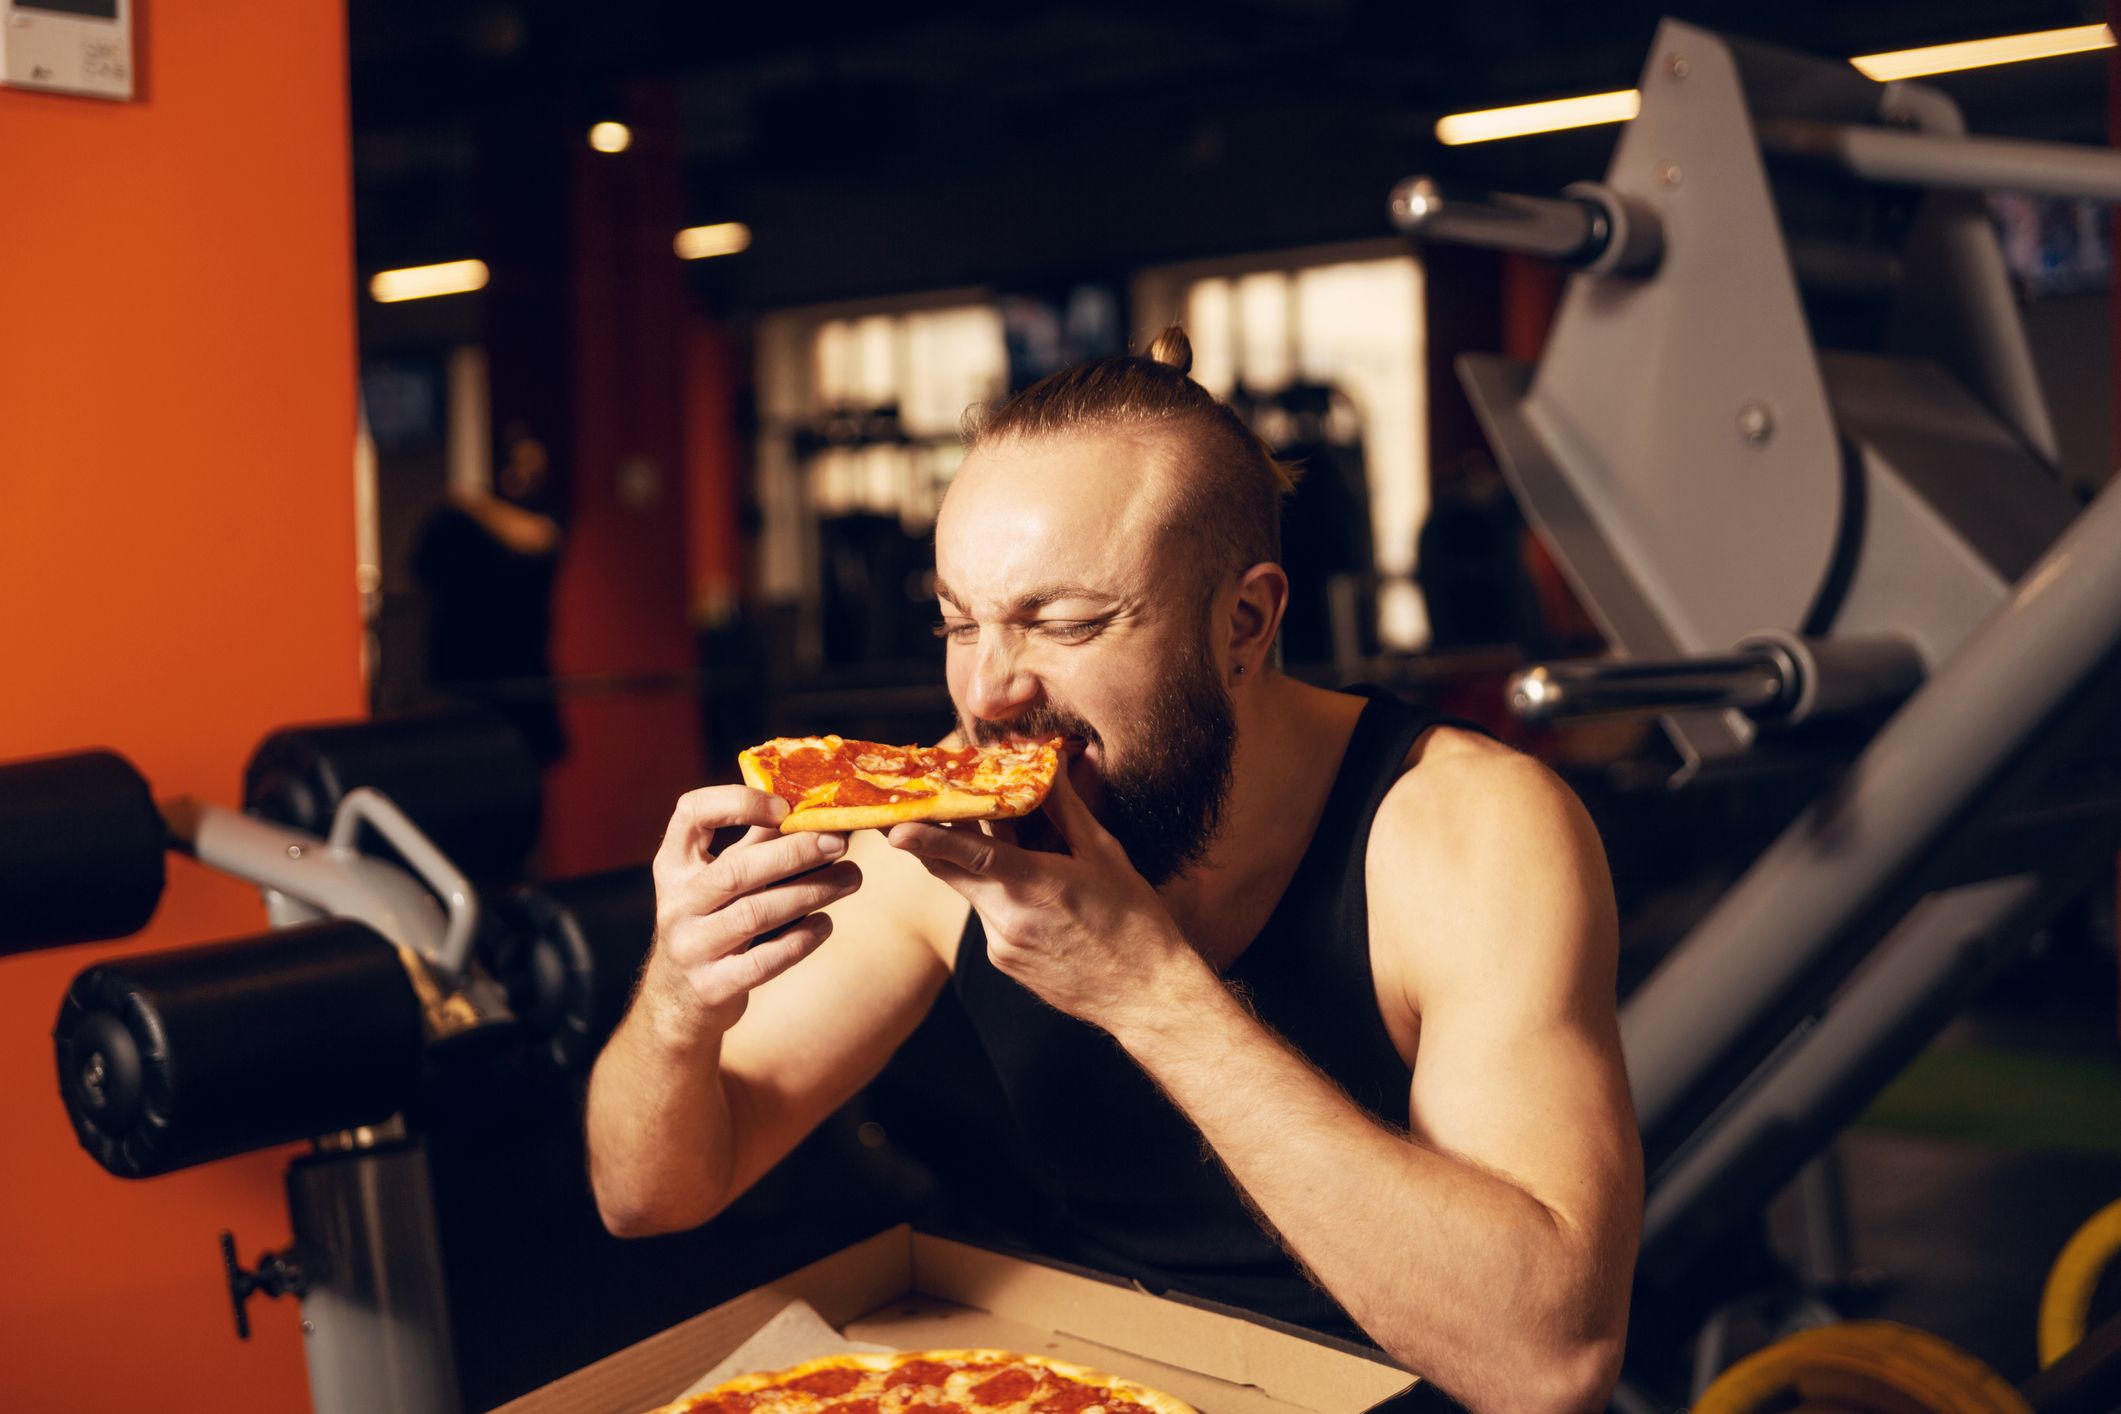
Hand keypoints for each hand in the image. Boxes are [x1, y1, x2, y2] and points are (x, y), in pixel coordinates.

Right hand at [646, 786, 860, 1035]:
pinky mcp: (712, 986)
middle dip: (794, 852)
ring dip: (811, 892)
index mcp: (674, 865)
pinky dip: (801, 940)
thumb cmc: (710, 923)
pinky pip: (764, 961)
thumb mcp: (718, 880)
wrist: (678, 1000)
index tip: (784, 808)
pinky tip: (827, 924)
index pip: (691, 814)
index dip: (737, 803)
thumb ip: (754, 845)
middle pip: (737, 870)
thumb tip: (808, 805)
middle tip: (840, 842)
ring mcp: (690, 947)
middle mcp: (675, 903)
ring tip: (852, 878)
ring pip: (755, 914)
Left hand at [886, 767, 1192, 1032]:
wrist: (1145, 996)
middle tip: (923, 808)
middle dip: (935, 840)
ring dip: (982, 867)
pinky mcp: (1002, 962)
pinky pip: (989, 917)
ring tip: (1020, 849)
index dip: (929, 838)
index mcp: (1034, 886)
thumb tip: (1050, 765)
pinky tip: (1040, 898)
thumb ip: (1066, 810)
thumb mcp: (1105, 856)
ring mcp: (1000, 946)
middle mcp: (1007, 919)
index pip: (971, 855)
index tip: (895, 827)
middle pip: (953, 871)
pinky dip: (1001, 896)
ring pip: (973, 891)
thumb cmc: (1135, 923)